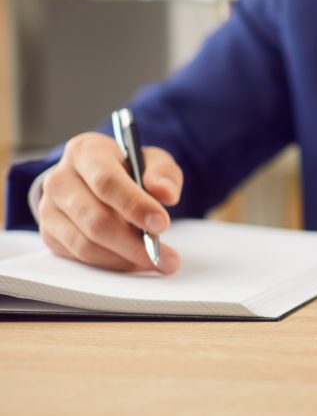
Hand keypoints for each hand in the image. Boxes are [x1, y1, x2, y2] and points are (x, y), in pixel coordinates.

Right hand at [38, 132, 182, 272]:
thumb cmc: (129, 168)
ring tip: (157, 262)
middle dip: (135, 243)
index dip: (135, 205)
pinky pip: (81, 257)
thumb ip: (163, 174)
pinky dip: (112, 263)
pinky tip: (135, 262)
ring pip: (86, 244)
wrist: (100, 179)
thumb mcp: (152, 161)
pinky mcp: (51, 234)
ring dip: (125, 259)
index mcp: (85, 152)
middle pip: (95, 219)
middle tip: (166, 257)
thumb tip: (166, 194)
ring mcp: (50, 208)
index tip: (162, 225)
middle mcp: (60, 179)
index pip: (106, 182)